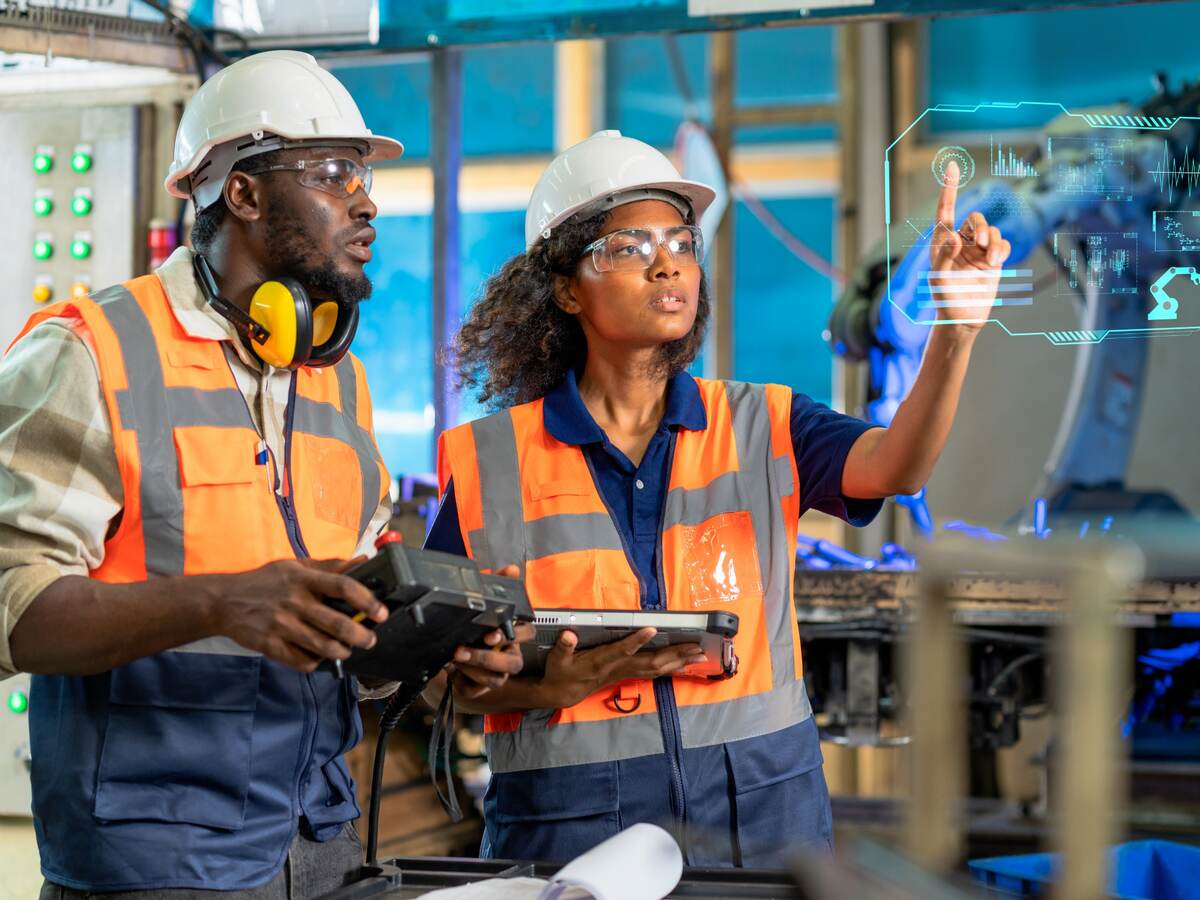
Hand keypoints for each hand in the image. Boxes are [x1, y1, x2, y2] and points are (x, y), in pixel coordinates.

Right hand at [208, 557, 386, 671]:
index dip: (366, 601)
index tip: (380, 612)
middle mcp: (294, 602)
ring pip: (322, 646)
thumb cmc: (265, 582)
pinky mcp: (270, 645)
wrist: (223, 601)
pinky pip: (301, 661)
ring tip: (348, 649)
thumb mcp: (295, 566)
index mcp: (303, 579)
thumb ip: (329, 566)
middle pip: (337, 623)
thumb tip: (363, 562)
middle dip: (361, 635)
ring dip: (342, 651)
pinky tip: (320, 657)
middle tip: (370, 639)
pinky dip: (316, 662)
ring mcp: (281, 625)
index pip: (343, 587)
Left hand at [447, 564, 530, 700]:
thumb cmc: (473, 626)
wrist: (450, 651)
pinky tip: (450, 666)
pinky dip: (462, 678)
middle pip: (514, 664)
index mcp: (514, 634)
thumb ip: (498, 584)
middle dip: (488, 658)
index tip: (493, 632)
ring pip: (496, 679)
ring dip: (473, 668)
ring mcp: (496, 674)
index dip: (515, 634)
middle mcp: (509, 655)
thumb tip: (512, 569)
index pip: (527, 633)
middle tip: (464, 649)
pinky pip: (476, 689)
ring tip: (454, 655)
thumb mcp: (483, 603)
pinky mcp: (479, 687)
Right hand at [538, 627, 706, 709]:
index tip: (652, 628)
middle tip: (696, 648)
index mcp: (602, 662)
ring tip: (699, 654)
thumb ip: (564, 646)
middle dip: (674, 655)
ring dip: (679, 662)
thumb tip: (568, 634)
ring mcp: (625, 672)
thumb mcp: (557, 660)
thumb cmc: (561, 673)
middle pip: (651, 662)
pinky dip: (671, 667)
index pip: (622, 650)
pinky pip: (654, 672)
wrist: (563, 694)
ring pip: (657, 668)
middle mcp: (618, 668)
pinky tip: (685, 664)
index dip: (637, 641)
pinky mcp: (628, 673)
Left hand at [929, 160, 1012, 334]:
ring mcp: (978, 250)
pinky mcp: (993, 260)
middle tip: (981, 246)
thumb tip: (955, 236)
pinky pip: (1003, 244)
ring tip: (990, 262)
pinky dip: (1002, 251)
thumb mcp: (939, 279)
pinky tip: (996, 264)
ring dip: (994, 243)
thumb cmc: (944, 299)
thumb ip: (945, 256)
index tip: (951, 166)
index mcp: (942, 241)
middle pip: (976, 218)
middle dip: (981, 227)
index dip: (948, 188)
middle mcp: (961, 242)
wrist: (963, 317)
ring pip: (992, 231)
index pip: (945, 210)